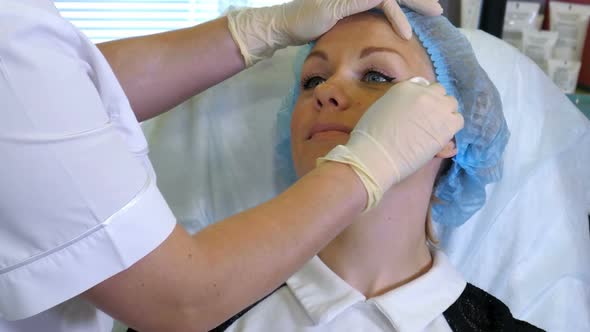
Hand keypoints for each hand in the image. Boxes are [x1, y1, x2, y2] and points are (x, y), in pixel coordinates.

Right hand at [227, 0, 442, 65]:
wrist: (287, 25)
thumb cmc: (311, 26)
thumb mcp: (342, 23)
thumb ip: (360, 19)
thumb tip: (375, 34)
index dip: (410, 0)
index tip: (427, 10)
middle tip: (438, 10)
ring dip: (417, 2)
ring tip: (433, 13)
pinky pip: (381, 1)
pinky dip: (397, 16)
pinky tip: (405, 34)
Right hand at [319, 78, 462, 210]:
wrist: (375, 155)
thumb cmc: (370, 137)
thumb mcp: (381, 109)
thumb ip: (399, 103)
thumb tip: (411, 109)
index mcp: (405, 87)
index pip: (423, 85)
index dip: (422, 99)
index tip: (419, 111)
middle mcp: (424, 93)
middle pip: (440, 93)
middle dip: (436, 104)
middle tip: (427, 121)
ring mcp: (437, 108)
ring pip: (452, 105)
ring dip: (445, 115)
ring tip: (434, 130)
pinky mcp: (447, 125)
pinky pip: (458, 120)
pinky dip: (451, 128)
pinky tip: (440, 138)